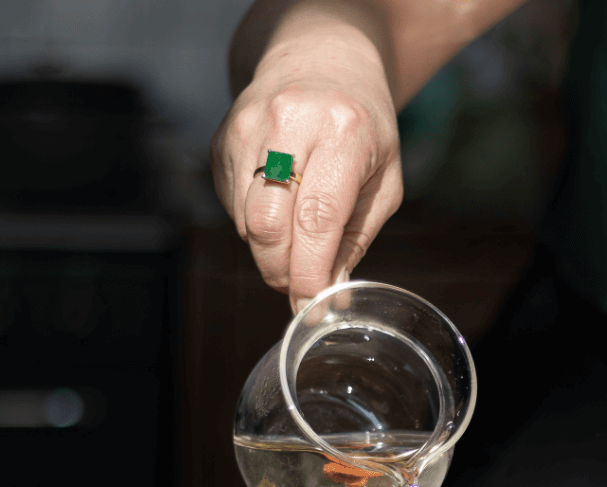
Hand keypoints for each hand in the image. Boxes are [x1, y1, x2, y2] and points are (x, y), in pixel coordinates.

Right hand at [212, 17, 401, 311]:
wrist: (322, 59)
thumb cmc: (363, 126)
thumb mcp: (383, 180)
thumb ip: (357, 239)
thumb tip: (333, 296)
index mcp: (342, 132)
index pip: (317, 219)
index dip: (309, 272)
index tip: (311, 307)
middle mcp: (290, 123)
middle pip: (269, 225)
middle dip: (282, 270)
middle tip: (301, 285)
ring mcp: (248, 126)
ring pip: (246, 220)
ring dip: (269, 251)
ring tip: (296, 242)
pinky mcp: (223, 136)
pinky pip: (231, 205)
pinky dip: (254, 223)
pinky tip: (279, 204)